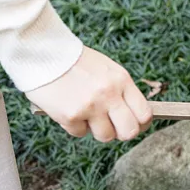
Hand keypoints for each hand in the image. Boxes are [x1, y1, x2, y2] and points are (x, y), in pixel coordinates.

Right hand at [26, 46, 152, 141]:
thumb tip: (133, 115)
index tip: (134, 124)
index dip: (141, 124)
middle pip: (129, 132)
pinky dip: (74, 125)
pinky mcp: (70, 116)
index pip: (145, 113)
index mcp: (122, 80)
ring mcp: (90, 107)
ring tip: (86, 114)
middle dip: (121, 132)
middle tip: (112, 126)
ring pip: (105, 137)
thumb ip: (121, 90)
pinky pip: (79, 133)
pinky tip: (68, 108)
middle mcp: (109, 94)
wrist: (44, 53)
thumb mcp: (107, 70)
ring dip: (96, 129)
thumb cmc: (75, 62)